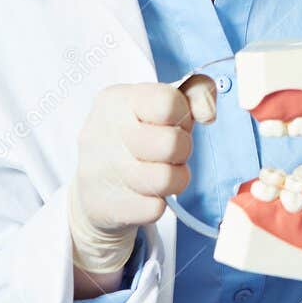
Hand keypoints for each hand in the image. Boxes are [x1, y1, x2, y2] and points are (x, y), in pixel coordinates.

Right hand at [67, 77, 217, 273]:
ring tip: (162, 172)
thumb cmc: (138, 138)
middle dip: (182, 150)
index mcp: (117, 100)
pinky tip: (145, 193)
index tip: (173, 122)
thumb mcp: (161, 105)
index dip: (183, 115)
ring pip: (167, 180)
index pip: (168, 102)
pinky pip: (155, 209)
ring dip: (175, 179)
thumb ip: (196, 92)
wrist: (93, 187)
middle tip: (170, 152)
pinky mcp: (106, 206)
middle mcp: (103, 132)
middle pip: (173, 144)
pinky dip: (157, 203)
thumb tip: (208, 113)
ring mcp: (102, 172)